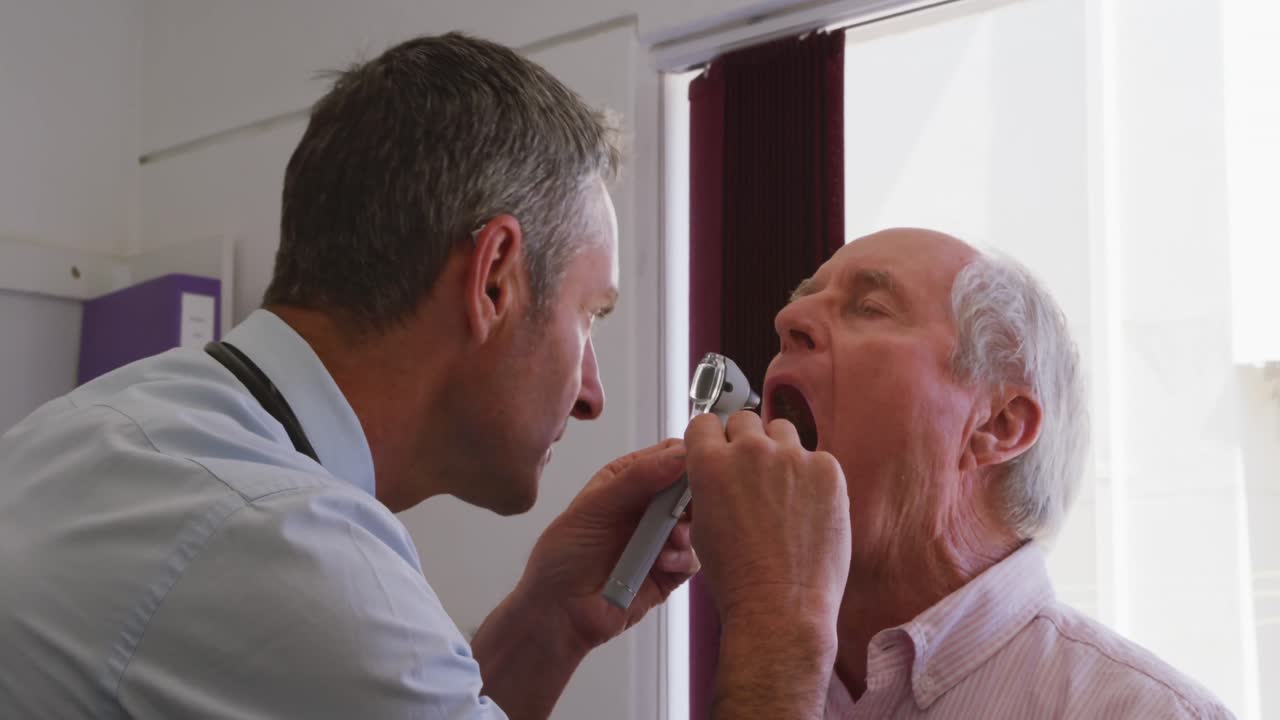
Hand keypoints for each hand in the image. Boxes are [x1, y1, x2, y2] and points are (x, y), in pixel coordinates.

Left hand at [515, 440, 698, 650]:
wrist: (560, 614)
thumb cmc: (564, 556)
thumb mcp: (594, 508)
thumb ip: (636, 479)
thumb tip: (678, 455)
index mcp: (626, 480)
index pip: (667, 455)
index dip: (686, 455)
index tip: (697, 464)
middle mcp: (647, 506)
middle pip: (689, 488)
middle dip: (692, 496)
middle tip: (687, 505)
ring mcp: (660, 538)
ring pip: (696, 523)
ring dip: (687, 529)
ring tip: (671, 539)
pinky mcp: (670, 570)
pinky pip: (692, 558)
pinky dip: (683, 558)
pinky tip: (664, 562)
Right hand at [685, 411, 850, 627]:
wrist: (781, 604)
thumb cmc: (740, 577)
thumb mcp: (702, 526)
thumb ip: (707, 486)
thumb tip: (717, 471)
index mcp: (711, 464)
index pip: (705, 422)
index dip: (711, 437)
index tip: (719, 446)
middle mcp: (750, 452)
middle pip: (745, 421)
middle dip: (745, 442)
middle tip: (752, 473)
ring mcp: (792, 458)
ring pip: (783, 432)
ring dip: (779, 452)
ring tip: (783, 491)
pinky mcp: (827, 470)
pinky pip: (817, 457)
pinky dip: (812, 476)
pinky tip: (808, 508)